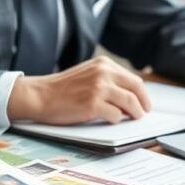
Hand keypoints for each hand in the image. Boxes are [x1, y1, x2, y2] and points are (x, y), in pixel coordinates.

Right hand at [7, 57, 151, 124]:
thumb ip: (107, 80)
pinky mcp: (93, 104)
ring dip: (134, 113)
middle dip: (143, 103)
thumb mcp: (88, 74)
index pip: (133, 79)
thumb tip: (130, 96)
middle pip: (136, 89)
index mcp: (104, 64)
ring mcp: (99, 88)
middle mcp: (103, 73)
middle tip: (143, 113)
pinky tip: (110, 120)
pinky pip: (116, 115)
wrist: (40, 95)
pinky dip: (116, 120)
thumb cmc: (62, 88)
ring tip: (132, 119)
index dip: (142, 93)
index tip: (144, 102)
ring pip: (130, 103)